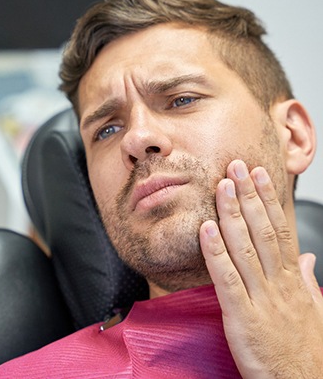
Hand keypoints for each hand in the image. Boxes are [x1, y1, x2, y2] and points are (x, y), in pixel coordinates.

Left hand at [199, 159, 322, 377]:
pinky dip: (215, 252)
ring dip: (231, 214)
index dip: (268, 200)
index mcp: (293, 280)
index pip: (281, 229)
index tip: (258, 175)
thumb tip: (305, 258)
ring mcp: (261, 298)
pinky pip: (226, 278)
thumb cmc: (305, 351)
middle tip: (236, 166)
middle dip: (248, 196)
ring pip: (245, 247)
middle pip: (262, 230)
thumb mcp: (314, 311)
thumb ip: (307, 281)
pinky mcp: (242, 317)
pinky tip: (206, 229)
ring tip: (221, 186)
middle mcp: (279, 283)